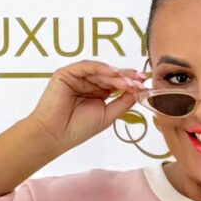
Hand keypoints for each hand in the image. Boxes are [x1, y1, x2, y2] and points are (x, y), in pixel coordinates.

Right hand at [27, 59, 147, 152]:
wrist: (55, 134)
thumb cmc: (78, 129)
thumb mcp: (108, 115)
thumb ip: (122, 103)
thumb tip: (138, 91)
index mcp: (97, 93)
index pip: (116, 83)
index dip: (130, 82)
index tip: (144, 84)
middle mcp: (88, 83)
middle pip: (110, 76)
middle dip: (126, 77)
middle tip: (140, 80)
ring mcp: (77, 77)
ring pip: (100, 71)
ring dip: (116, 75)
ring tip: (129, 81)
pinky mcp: (66, 73)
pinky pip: (86, 66)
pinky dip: (100, 68)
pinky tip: (113, 73)